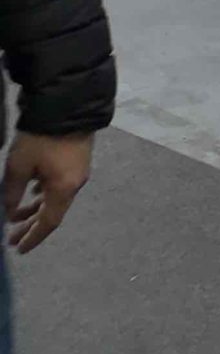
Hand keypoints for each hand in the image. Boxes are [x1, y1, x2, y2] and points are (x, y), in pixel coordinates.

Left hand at [5, 130, 92, 252]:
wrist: (68, 104)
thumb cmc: (41, 139)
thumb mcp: (18, 166)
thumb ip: (11, 193)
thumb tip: (6, 212)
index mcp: (64, 188)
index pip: (48, 222)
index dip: (33, 238)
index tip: (18, 249)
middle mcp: (76, 183)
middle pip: (53, 212)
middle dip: (30, 226)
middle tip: (11, 238)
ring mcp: (79, 170)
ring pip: (55, 197)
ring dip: (35, 208)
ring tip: (16, 214)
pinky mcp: (78, 158)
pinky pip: (60, 184)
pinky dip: (43, 193)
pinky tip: (32, 191)